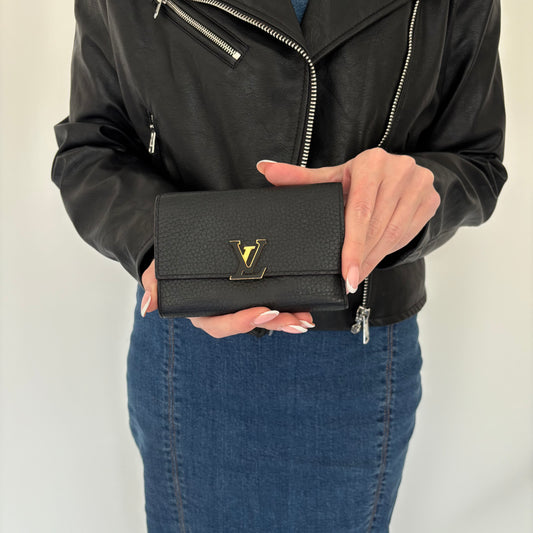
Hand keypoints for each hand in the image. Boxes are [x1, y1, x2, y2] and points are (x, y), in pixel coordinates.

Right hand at [140, 260, 313, 337]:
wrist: (179, 251)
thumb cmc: (168, 264)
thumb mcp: (157, 272)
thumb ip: (153, 284)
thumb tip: (150, 304)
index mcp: (202, 312)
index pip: (222, 324)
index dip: (243, 321)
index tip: (264, 310)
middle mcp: (222, 312)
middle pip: (251, 323)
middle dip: (275, 323)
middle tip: (297, 320)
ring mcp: (237, 303)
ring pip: (264, 315)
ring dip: (287, 318)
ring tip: (307, 318)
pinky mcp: (250, 290)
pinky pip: (270, 300)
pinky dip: (287, 304)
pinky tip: (305, 305)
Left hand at [257, 147, 439, 291]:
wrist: (400, 173)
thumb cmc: (359, 178)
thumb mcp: (334, 177)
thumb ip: (302, 178)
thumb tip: (265, 169)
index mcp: (371, 162)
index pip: (360, 211)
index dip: (353, 245)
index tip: (346, 274)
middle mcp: (400, 169)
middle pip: (378, 226)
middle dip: (362, 257)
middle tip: (348, 281)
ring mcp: (420, 184)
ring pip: (395, 234)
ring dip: (375, 259)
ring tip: (358, 276)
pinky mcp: (431, 199)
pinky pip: (410, 233)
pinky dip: (390, 251)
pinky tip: (374, 261)